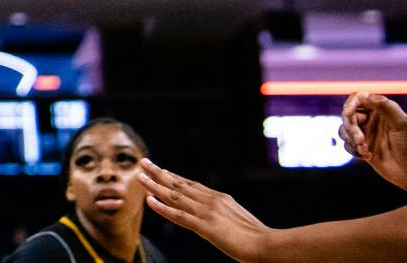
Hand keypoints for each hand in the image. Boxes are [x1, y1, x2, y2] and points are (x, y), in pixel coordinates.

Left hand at [140, 159, 270, 261]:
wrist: (268, 244)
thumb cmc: (258, 237)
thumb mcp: (239, 219)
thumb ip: (226, 213)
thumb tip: (218, 215)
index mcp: (220, 198)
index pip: (191, 184)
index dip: (174, 177)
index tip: (161, 170)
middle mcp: (211, 200)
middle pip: (179, 184)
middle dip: (159, 173)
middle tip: (143, 162)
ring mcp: (207, 212)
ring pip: (175, 196)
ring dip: (155, 186)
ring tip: (139, 176)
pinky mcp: (205, 227)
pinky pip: (179, 216)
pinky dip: (163, 208)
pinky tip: (149, 201)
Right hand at [340, 91, 406, 192]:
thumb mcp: (401, 123)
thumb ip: (384, 106)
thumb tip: (363, 95)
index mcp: (380, 110)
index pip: (358, 99)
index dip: (350, 104)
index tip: (348, 113)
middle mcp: (371, 120)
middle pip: (348, 115)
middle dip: (351, 127)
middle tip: (360, 139)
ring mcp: (366, 134)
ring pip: (345, 130)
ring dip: (351, 140)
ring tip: (365, 150)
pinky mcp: (362, 147)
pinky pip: (347, 145)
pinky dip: (354, 150)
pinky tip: (368, 156)